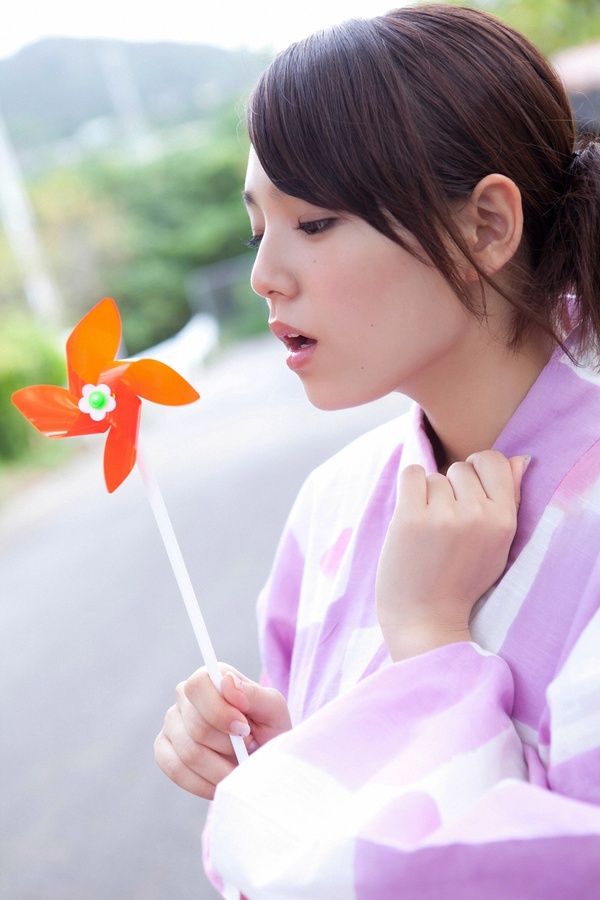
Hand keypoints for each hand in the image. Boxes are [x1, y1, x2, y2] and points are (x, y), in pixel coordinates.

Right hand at [154, 665, 291, 798]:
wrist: (262, 756)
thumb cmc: (268, 728)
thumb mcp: (273, 710)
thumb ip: (253, 694)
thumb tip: (227, 681)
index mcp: (209, 677)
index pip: (198, 685)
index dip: (219, 711)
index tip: (244, 730)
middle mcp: (184, 696)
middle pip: (197, 726)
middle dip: (228, 746)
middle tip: (248, 750)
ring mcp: (171, 723)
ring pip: (189, 752)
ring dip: (221, 768)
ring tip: (238, 765)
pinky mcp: (163, 750)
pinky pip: (175, 770)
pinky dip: (203, 783)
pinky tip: (221, 782)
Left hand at [376, 451, 528, 660]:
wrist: (426, 619)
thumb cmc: (461, 581)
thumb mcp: (497, 545)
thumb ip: (509, 501)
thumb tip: (521, 459)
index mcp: (504, 521)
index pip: (494, 460)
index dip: (477, 470)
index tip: (465, 494)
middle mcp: (478, 516)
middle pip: (460, 468)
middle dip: (450, 488)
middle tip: (445, 524)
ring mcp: (444, 516)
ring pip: (434, 476)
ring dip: (427, 497)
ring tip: (429, 531)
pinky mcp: (411, 518)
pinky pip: (411, 474)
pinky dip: (408, 490)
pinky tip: (410, 517)